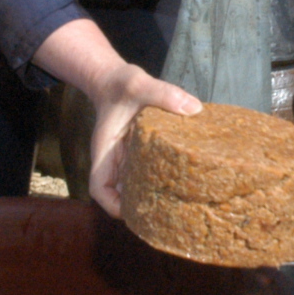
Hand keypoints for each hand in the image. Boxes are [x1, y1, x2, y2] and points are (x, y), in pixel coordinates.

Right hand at [84, 62, 201, 217]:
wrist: (116, 80)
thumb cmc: (121, 84)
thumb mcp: (139, 83)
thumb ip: (163, 93)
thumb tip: (194, 108)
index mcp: (105, 150)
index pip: (99, 187)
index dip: (111, 204)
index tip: (129, 213)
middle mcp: (115, 159)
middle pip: (120, 195)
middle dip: (138, 208)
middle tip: (166, 214)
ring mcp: (127, 158)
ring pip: (135, 187)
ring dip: (151, 196)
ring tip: (178, 204)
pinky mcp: (142, 153)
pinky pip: (149, 172)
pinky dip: (162, 179)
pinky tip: (184, 179)